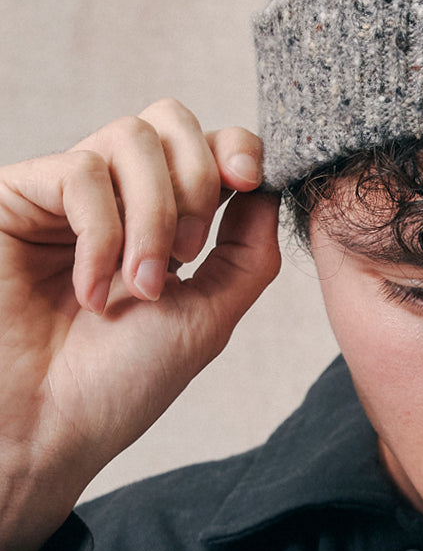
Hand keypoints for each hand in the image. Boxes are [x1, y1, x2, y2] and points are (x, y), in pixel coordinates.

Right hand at [0, 99, 280, 550]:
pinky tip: (93, 291)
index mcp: (164, 222)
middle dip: (197, 180)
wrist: (47, 430)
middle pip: (169, 120)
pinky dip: (102, 234)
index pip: (207, 146)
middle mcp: (115, 200)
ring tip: (142, 284)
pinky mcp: (17, 199)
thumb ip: (249, 250)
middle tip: (190, 253)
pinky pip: (79, 172)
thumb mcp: (210, 314)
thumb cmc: (122, 384)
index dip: (235, 148)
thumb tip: (268, 187)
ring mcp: (64, 196)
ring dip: (154, 215)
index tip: (249, 180)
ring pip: (129, 137)